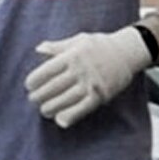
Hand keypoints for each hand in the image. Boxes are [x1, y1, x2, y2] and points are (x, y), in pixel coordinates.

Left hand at [24, 27, 151, 128]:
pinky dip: (70, 116)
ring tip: (44, 110)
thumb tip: (39, 49)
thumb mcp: (79, 40)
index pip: (46, 71)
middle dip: (39, 96)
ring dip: (51, 108)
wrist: (129, 52)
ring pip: (65, 100)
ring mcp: (91, 84)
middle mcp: (81, 70)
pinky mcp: (101, 95)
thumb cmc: (102, 45)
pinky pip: (82, 109)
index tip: (30, 85)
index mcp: (72, 56)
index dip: (34, 81)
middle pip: (53, 87)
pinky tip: (60, 119)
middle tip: (34, 99)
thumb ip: (58, 46)